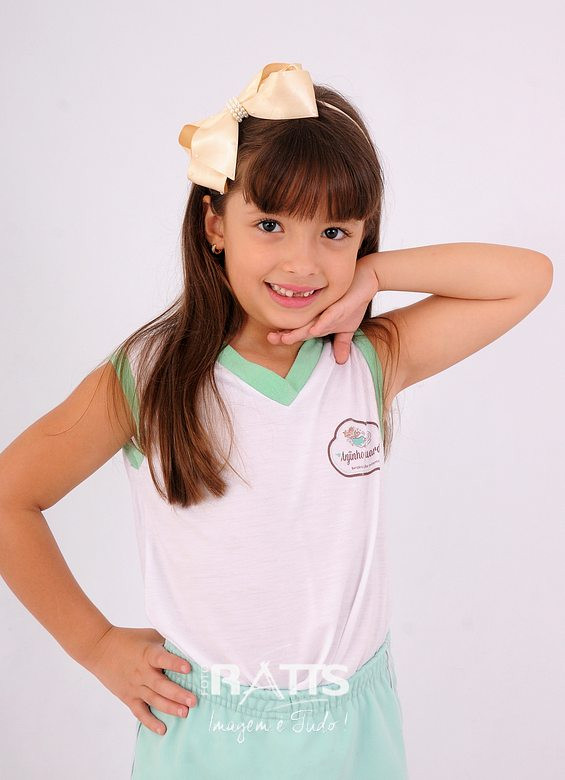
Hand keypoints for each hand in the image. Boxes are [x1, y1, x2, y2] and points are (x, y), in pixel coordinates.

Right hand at [81, 625, 196, 735]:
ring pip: (153, 700)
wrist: (100, 649)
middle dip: (178, 694)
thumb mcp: (150, 636)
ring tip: (185, 713)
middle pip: (161, 685)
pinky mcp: (128, 697)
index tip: (188, 668)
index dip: (175, 663)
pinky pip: (140, 712)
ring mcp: (135, 686)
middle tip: (193, 701)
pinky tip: (162, 729)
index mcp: (148, 654)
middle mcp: (141, 672)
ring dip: (169, 708)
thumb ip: (167, 642)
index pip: (162, 658)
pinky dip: (150, 722)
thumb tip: (190, 646)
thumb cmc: (130, 639)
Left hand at [267, 256, 379, 363]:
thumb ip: (341, 343)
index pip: (301, 331)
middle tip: (270, 339)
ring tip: (285, 339)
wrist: (367, 279)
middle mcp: (320, 314)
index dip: (287, 336)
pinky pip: (330, 315)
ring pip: (312, 322)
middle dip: (286, 334)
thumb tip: (341, 361)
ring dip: (299, 331)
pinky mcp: (340, 305)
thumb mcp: (348, 327)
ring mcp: (329, 309)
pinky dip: (323, 323)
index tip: (273, 341)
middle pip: (301, 327)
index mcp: (319, 320)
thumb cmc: (353, 301)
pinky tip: (314, 330)